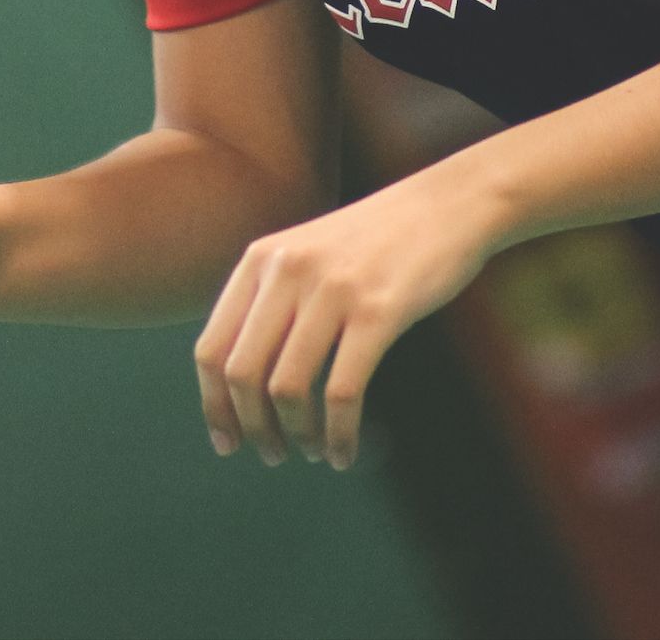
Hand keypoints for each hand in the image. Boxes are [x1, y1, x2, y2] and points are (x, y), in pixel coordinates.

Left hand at [193, 166, 492, 468]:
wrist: (447, 203)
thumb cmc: (376, 241)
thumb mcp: (306, 253)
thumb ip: (269, 301)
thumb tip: (239, 383)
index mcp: (260, 259)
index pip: (212, 349)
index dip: (214, 406)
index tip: (228, 443)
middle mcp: (287, 270)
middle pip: (242, 374)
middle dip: (253, 428)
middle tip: (274, 456)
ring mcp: (332, 289)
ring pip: (287, 388)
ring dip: (297, 435)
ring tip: (313, 452)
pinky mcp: (379, 311)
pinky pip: (343, 392)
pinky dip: (339, 434)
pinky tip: (345, 452)